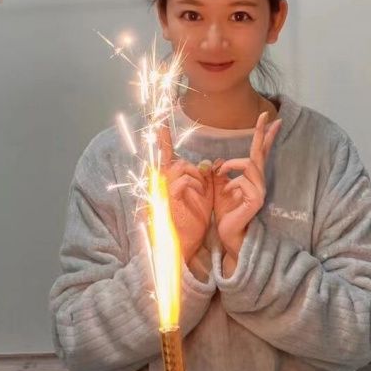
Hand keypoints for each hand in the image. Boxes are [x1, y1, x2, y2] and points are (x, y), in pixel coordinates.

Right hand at [158, 123, 213, 264]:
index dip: (164, 142)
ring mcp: (163, 192)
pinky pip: (180, 182)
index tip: (161, 126)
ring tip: (201, 191)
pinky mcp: (166, 201)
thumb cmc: (193, 221)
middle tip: (203, 182)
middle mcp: (163, 185)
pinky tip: (198, 195)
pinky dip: (192, 185)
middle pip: (177, 162)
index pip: (167, 158)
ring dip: (195, 175)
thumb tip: (209, 164)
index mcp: (172, 183)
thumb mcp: (203, 196)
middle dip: (194, 169)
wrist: (186, 245)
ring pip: (179, 168)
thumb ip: (205, 179)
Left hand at [213, 112, 281, 260]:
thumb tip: (219, 162)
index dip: (265, 136)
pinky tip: (227, 193)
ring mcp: (260, 191)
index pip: (260, 153)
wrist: (229, 235)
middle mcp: (259, 182)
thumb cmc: (226, 213)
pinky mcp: (256, 200)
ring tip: (220, 174)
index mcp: (252, 178)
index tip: (271, 119)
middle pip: (260, 153)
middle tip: (264, 114)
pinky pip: (244, 181)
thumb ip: (223, 174)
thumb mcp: (220, 188)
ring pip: (249, 164)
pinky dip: (232, 183)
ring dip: (231, 166)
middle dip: (261, 133)